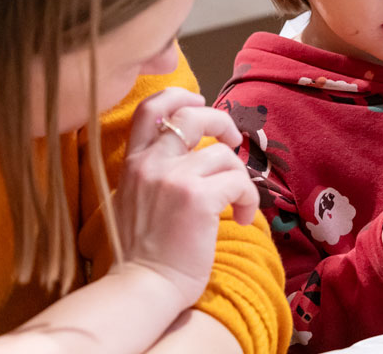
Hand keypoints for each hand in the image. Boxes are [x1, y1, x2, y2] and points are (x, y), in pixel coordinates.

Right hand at [113, 87, 259, 307]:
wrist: (140, 288)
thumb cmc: (141, 254)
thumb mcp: (133, 201)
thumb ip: (153, 174)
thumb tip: (191, 156)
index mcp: (133, 162)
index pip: (151, 109)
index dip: (178, 95)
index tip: (196, 101)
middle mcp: (151, 163)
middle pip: (192, 114)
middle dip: (221, 121)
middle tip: (232, 141)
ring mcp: (174, 178)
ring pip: (223, 153)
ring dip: (239, 176)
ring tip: (239, 204)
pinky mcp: (198, 199)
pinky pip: (239, 182)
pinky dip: (249, 199)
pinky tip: (244, 219)